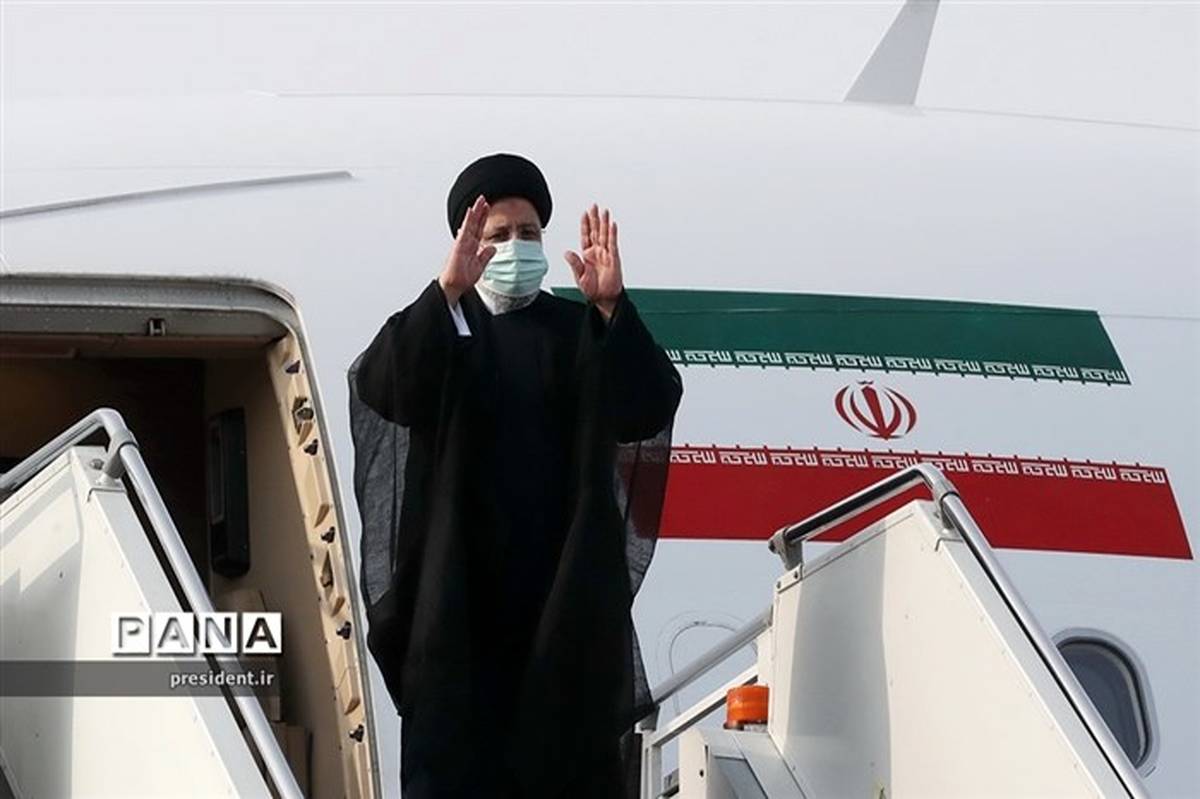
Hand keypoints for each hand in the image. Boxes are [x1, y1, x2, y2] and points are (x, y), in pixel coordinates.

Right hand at [439, 195, 495, 305]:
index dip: (483, 218)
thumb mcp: (480, 266)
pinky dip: (468, 220)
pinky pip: (465, 230)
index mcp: (472, 246)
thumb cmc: (462, 278)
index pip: (479, 229)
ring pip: (470, 224)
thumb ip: (486, 256)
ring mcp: (462, 242)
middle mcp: (467, 242)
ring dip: (475, 212)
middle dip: (480, 211)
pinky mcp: (459, 245)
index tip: (487, 208)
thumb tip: (492, 247)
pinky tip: (471, 211)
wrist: (454, 286)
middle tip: (483, 199)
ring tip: (479, 201)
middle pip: (475, 223)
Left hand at [564, 204, 622, 319]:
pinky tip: (612, 226)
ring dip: (605, 223)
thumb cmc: (592, 289)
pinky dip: (612, 235)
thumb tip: (566, 252)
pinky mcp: (614, 259)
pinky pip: (613, 245)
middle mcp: (597, 252)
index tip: (585, 213)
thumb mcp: (579, 276)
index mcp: (587, 255)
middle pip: (596, 231)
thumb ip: (574, 263)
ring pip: (605, 235)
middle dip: (595, 218)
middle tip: (594, 206)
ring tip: (605, 211)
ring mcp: (606, 254)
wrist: (603, 299)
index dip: (585, 224)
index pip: (586, 236)